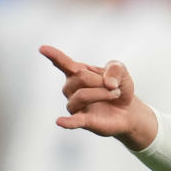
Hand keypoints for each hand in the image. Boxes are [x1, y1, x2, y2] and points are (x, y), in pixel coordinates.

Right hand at [39, 45, 156, 149]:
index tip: (42, 48)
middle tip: (114, 85)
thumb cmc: (118, 87)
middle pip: (81, 77)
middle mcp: (71, 88)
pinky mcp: (84, 121)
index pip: (63, 63)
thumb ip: (115, 69)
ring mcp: (76, 105)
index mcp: (78, 72)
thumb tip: (108, 83)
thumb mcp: (121, 71)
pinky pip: (73, 121)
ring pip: (82, 95)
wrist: (128, 110)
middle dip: (101, 80)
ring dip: (103, 93)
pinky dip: (67, 121)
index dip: (54, 55)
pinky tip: (60, 122)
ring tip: (115, 94)